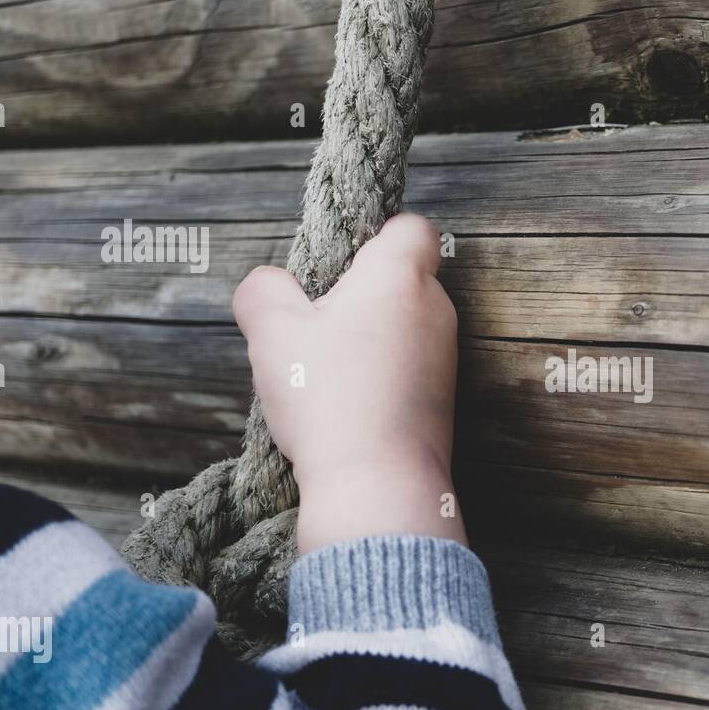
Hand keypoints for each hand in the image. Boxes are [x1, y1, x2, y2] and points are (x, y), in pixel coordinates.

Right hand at [232, 213, 465, 551]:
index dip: (378, 231)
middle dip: (358, 293)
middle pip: (401, 278)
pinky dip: (378, 377)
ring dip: (366, 339)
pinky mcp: (442, 399)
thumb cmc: (328, 397)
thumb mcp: (271, 331)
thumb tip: (268, 284)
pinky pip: (407, 369)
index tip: (340, 261)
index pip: (413, 227)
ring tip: (323, 374)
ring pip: (402, 327)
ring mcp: (445, 358)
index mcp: (401, 277)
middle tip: (313, 325)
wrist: (376, 483)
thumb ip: (263, 290)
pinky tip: (343, 405)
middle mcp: (436, 310)